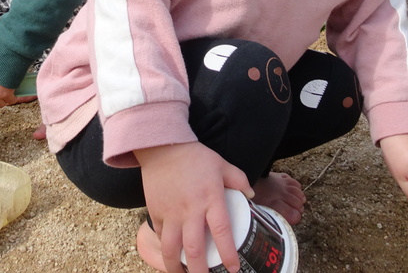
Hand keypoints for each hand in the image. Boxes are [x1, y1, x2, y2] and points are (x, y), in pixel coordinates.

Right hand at [134, 142, 252, 272]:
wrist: (162, 147)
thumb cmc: (194, 156)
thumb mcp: (222, 164)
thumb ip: (239, 180)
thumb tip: (251, 197)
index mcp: (210, 199)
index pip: (222, 232)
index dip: (228, 254)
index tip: (234, 269)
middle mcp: (190, 210)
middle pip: (195, 250)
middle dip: (200, 272)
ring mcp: (171, 213)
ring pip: (172, 249)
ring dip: (177, 268)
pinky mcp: (156, 211)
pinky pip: (161, 236)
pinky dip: (166, 248)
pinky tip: (172, 254)